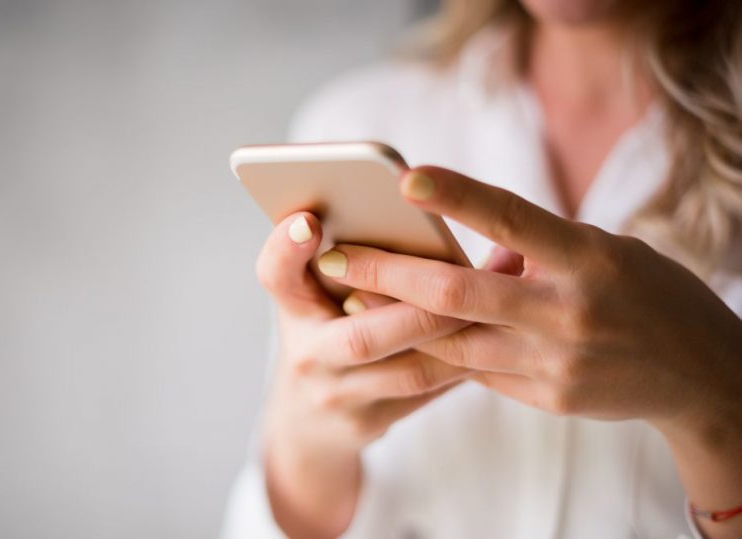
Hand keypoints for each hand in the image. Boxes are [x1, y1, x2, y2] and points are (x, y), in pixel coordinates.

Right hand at [256, 211, 470, 537]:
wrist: (307, 420)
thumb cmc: (324, 333)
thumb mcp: (317, 296)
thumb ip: (349, 261)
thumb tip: (418, 210)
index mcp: (291, 308)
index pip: (276, 274)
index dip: (286, 248)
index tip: (310, 221)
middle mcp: (306, 355)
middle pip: (363, 336)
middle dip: (424, 309)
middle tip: (470, 277)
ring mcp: (336, 396)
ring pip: (410, 371)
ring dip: (459, 338)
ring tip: (499, 303)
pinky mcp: (367, 424)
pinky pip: (427, 392)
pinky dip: (463, 363)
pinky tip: (495, 338)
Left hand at [317, 165, 741, 428]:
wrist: (699, 376)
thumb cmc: (648, 294)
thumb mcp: (605, 253)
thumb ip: (538, 250)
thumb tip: (471, 250)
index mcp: (590, 259)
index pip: (514, 219)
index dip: (458, 197)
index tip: (405, 178)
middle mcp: (569, 312)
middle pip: (458, 293)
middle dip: (386, 272)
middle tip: (332, 254)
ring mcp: (556, 363)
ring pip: (452, 341)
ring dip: (395, 318)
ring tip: (349, 294)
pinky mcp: (547, 398)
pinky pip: (476, 371)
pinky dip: (438, 348)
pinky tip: (402, 332)